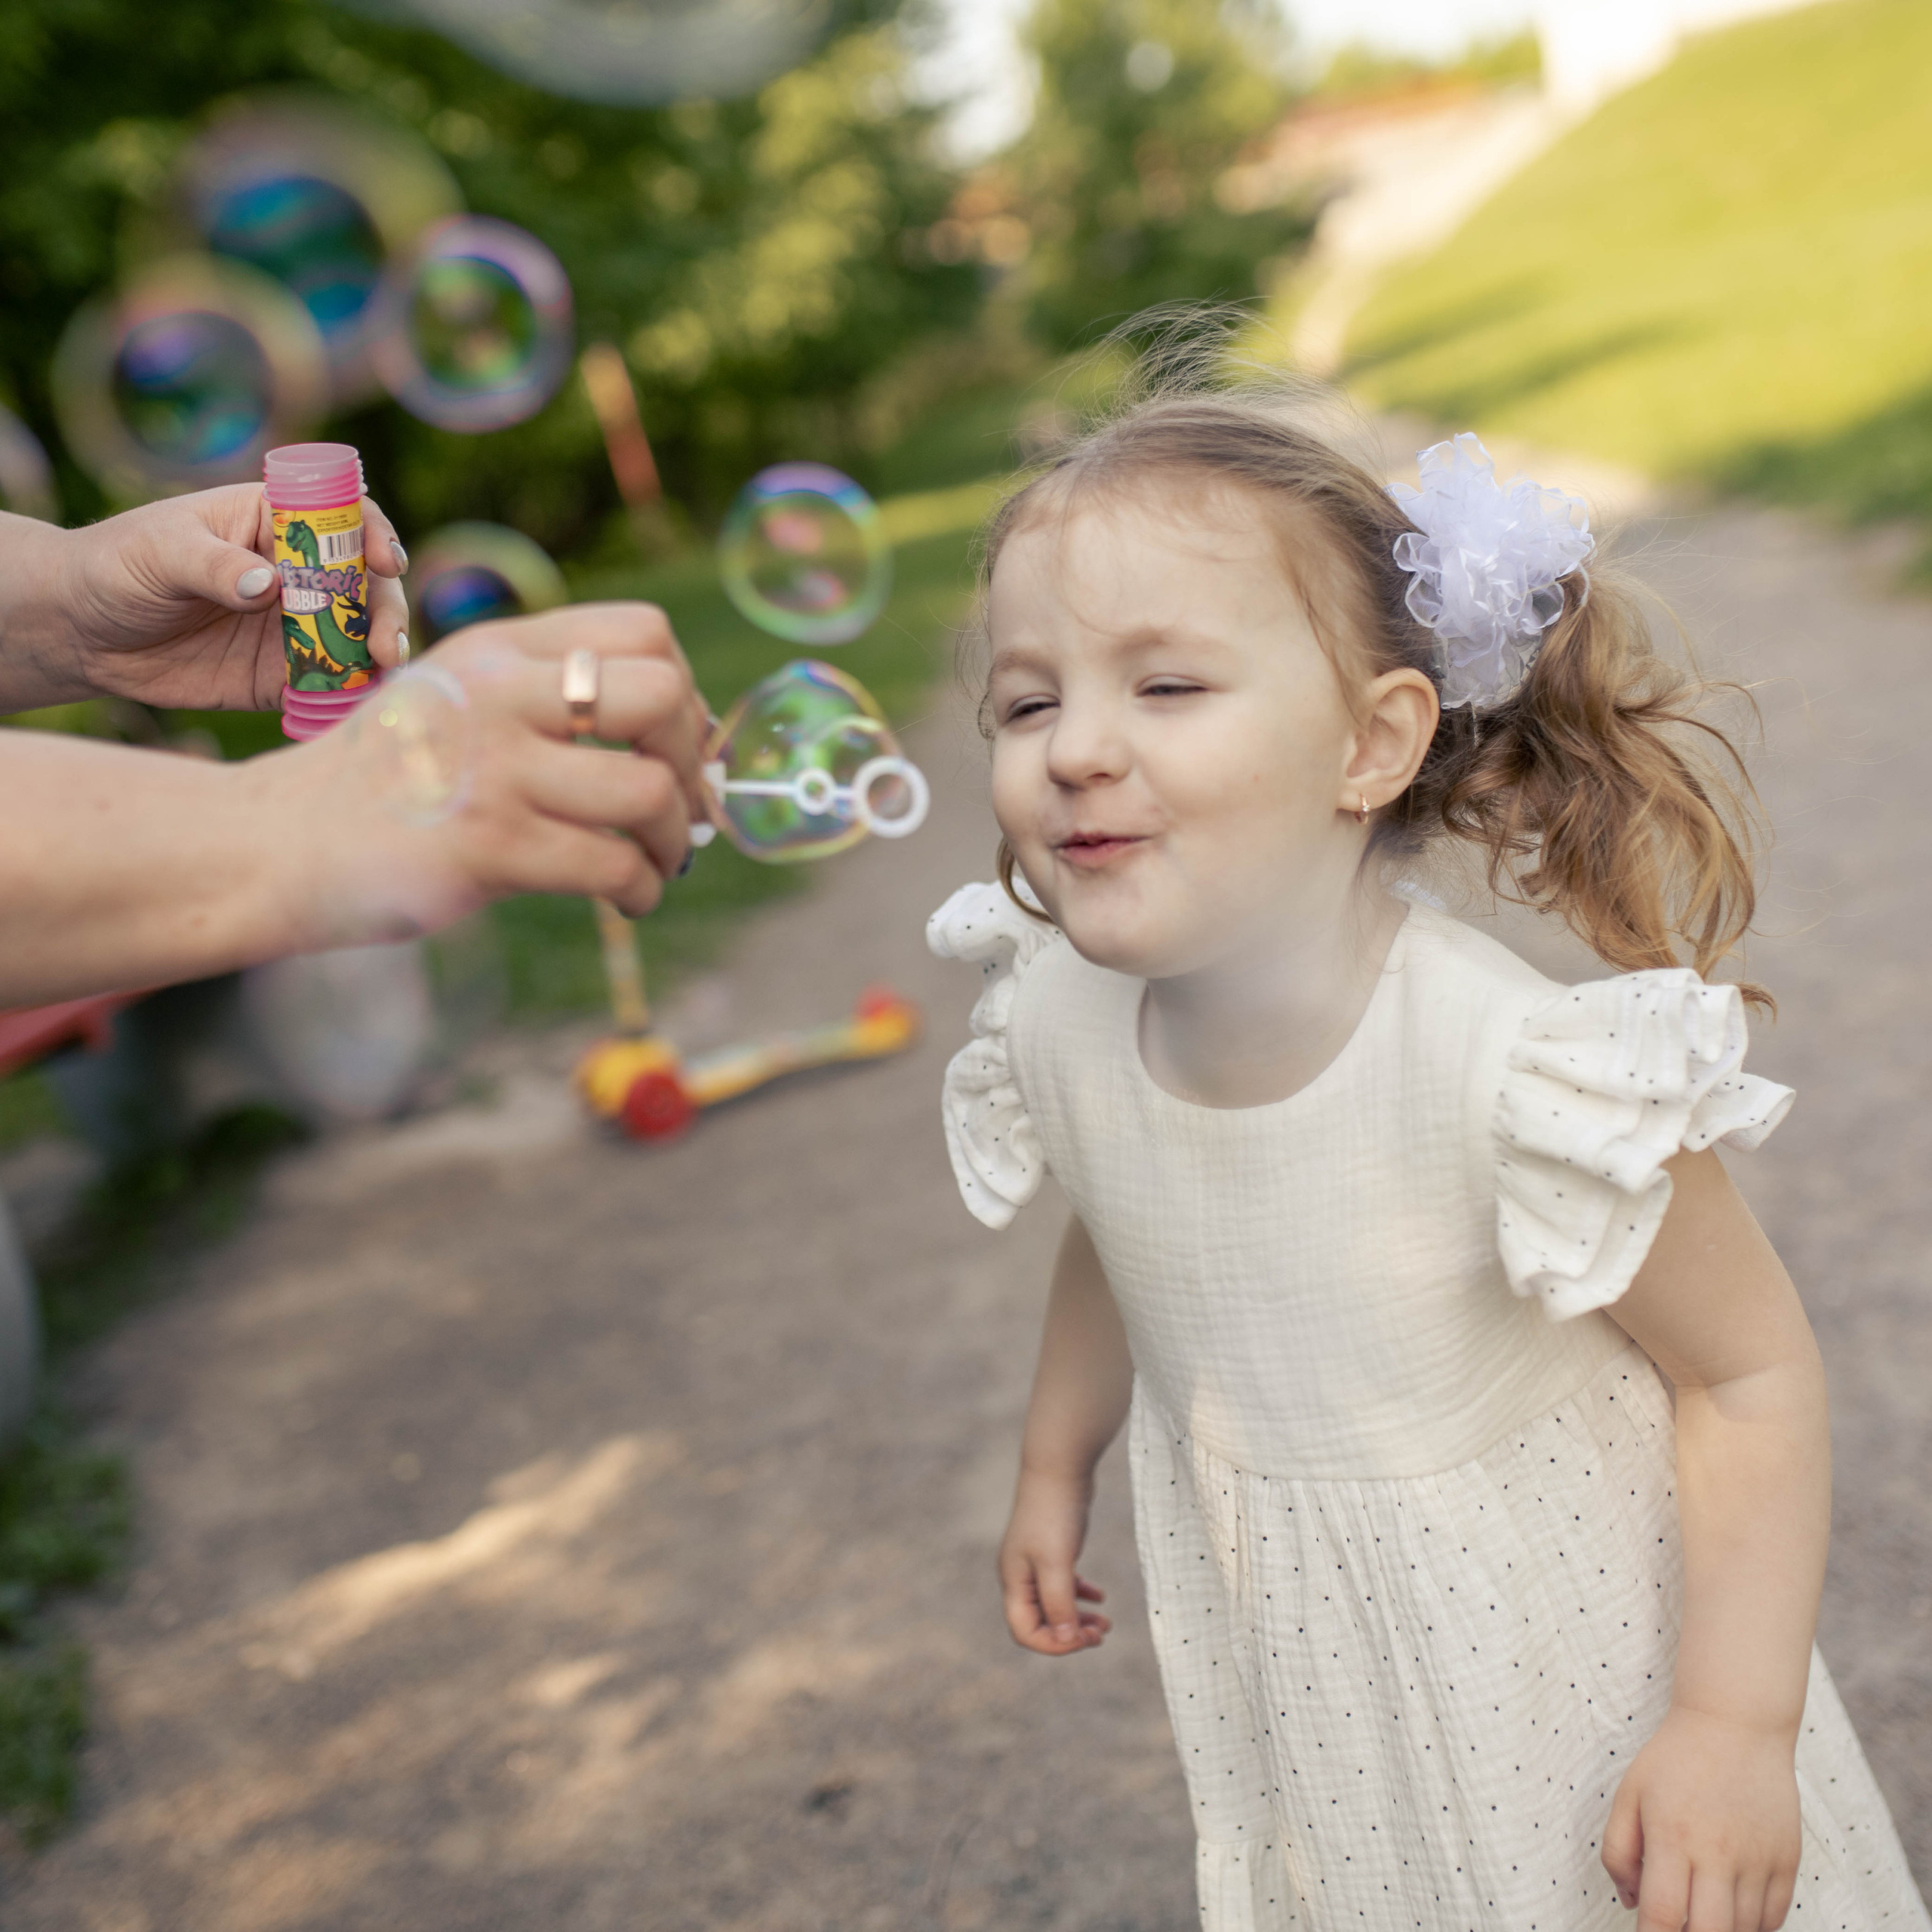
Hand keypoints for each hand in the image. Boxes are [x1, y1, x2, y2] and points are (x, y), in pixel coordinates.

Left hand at [0, 485, 408, 712]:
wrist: (81, 632)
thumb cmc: (116, 566)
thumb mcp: (160, 552)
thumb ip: (214, 566)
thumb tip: (270, 586)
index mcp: (273, 522)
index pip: (342, 519)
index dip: (375, 537)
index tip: (386, 563)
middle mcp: (297, 574)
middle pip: (365, 586)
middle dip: (385, 612)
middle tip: (384, 645)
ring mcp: (294, 627)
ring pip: (356, 638)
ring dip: (377, 657)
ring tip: (381, 675)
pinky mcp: (281, 677)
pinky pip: (327, 687)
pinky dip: (348, 697)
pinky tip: (356, 707)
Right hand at [272, 601, 710, 950]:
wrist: (280, 844)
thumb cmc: (389, 782)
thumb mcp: (458, 699)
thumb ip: (550, 700)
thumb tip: (691, 746)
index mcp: (500, 648)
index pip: (645, 630)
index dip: (685, 688)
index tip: (673, 740)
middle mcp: (500, 696)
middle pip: (661, 696)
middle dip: (691, 759)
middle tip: (678, 803)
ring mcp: (494, 772)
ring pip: (650, 791)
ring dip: (674, 840)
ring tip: (656, 861)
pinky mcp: (489, 848)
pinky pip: (614, 868)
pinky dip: (643, 891)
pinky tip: (628, 899)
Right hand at [998, 1466, 1111, 1655]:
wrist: (1059, 1468)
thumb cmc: (1054, 1514)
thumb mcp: (1057, 1563)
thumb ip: (1059, 1603)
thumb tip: (1066, 1639)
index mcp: (1014, 1581)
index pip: (1025, 1631)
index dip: (1054, 1644)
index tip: (1085, 1639)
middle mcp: (1021, 1575)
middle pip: (1040, 1622)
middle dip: (1070, 1634)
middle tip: (1101, 1633)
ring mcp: (1036, 1562)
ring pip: (1054, 1605)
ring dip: (1078, 1618)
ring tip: (1105, 1623)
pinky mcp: (1053, 1550)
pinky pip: (1064, 1585)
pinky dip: (1081, 1595)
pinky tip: (1101, 1597)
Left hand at [1602, 1704, 1801, 1929]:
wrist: (1736, 1724)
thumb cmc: (1675, 1760)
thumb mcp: (1629, 1794)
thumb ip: (1618, 1851)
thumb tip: (1631, 1903)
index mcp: (1673, 1836)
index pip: (1663, 1916)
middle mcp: (1719, 1853)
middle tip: (1676, 1929)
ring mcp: (1759, 1860)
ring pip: (1743, 1931)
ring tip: (1700, 1913)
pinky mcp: (1788, 1860)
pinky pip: (1773, 1919)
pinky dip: (1751, 1927)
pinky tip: (1731, 1912)